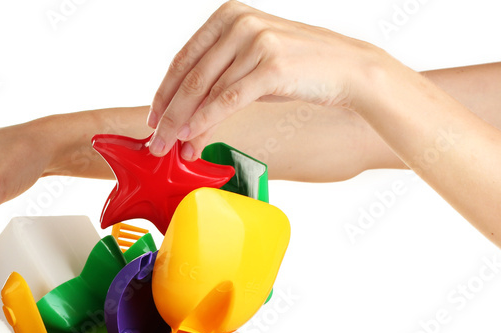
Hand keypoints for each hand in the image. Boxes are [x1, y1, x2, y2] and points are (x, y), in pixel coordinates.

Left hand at [146, 0, 385, 158]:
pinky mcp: (272, 65)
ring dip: (184, 124)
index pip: (183, 59)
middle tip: (155, 142)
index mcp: (228, 15)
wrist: (349, 70)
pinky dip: (206, 121)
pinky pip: (228, 99)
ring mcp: (256, 41)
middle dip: (168, 114)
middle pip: (190, 76)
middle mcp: (239, 23)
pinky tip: (192, 138)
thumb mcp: (250, 64)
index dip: (163, 93)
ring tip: (172, 148)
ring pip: (205, 90)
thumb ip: (216, 78)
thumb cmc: (297, 68)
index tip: (152, 119)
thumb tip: (181, 115)